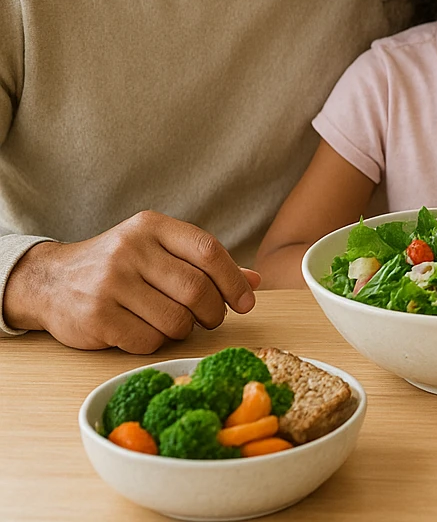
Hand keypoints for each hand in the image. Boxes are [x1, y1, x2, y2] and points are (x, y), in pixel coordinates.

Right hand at [2, 211, 258, 352]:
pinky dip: (156, 342)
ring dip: (185, 330)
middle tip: (210, 319)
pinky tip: (146, 331)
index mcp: (151, 226)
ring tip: (175, 324)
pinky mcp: (96, 317)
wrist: (49, 280)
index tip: (246, 302)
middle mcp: (130, 250)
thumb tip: (254, 281)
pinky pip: (148, 340)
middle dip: (213, 312)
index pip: (208, 250)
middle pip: (197, 289)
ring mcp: (110, 283)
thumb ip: (204, 263)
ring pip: (176, 320)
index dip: (233, 280)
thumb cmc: (118, 266)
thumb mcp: (158, 251)